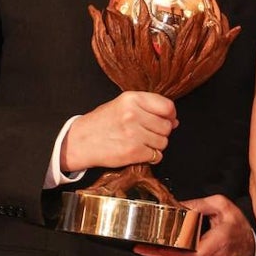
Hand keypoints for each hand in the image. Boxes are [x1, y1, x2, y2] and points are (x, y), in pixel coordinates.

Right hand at [61, 91, 176, 171]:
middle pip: (167, 126)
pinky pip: (156, 156)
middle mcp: (133, 114)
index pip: (168, 107)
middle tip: (147, 133)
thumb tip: (174, 120)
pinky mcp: (132, 151)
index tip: (167, 119)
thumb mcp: (122, 105)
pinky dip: (151, 157)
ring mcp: (133, 134)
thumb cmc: (102, 123)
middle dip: (161, 132)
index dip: (170, 115)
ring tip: (141, 142)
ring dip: (156, 145)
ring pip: (163, 142)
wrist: (80, 141)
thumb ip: (148, 108)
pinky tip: (140, 152)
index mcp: (132, 99)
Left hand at [134, 194, 255, 255]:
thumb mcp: (222, 206)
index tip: (148, 246)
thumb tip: (178, 206)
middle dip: (159, 253)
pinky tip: (168, 254)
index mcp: (215, 245)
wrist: (253, 246)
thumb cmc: (239, 226)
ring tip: (149, 249)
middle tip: (142, 247)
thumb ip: (199, 205)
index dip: (165, 251)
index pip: (184, 252)